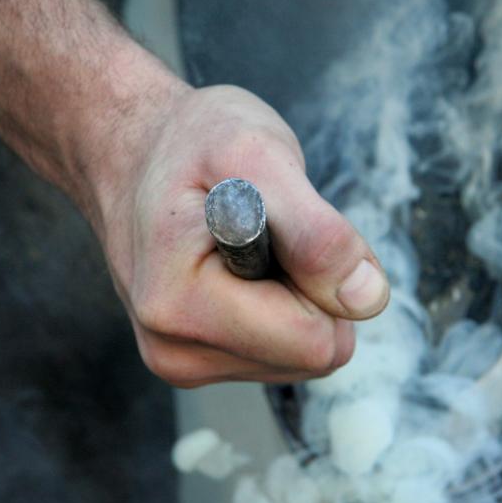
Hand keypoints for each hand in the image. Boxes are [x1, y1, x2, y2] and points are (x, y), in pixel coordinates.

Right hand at [95, 85, 388, 386]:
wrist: (132, 149)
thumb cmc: (191, 142)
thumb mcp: (258, 156)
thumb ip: (316, 232)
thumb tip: (368, 299)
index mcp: (182, 308)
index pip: (314, 341)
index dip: (325, 280)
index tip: (288, 227)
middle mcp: (175, 351)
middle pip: (312, 353)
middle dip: (313, 289)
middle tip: (270, 231)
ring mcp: (183, 360)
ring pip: (300, 354)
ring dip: (296, 294)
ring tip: (250, 242)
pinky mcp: (198, 357)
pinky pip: (281, 349)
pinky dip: (280, 303)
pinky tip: (242, 263)